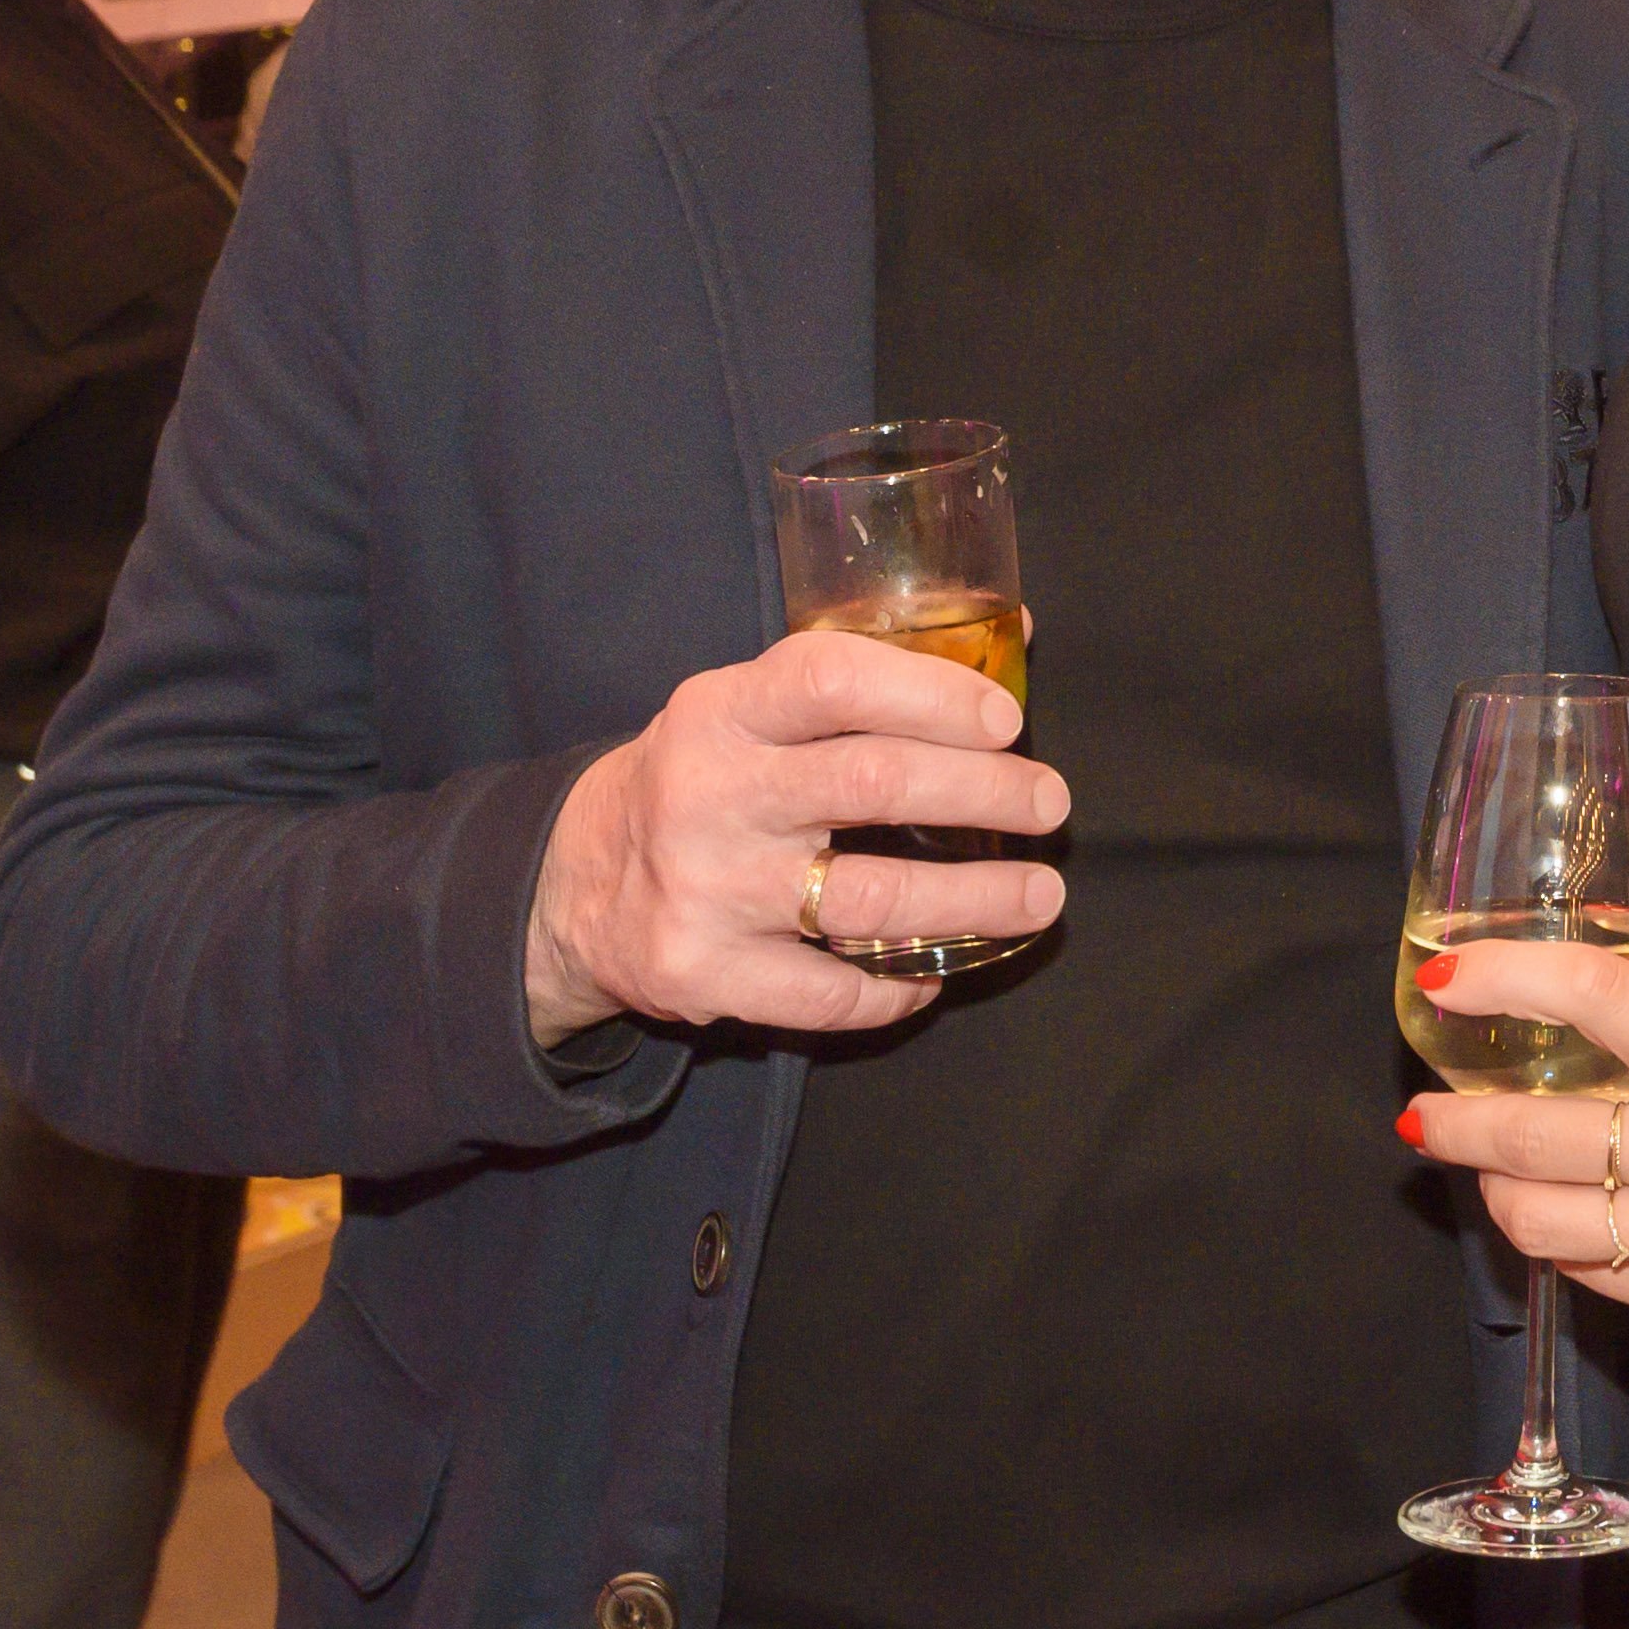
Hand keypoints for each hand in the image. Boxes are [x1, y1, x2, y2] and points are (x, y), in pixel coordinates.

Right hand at [520, 628, 1069, 1045]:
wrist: (578, 884)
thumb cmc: (707, 777)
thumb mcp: (755, 706)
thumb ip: (872, 673)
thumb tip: (1018, 633)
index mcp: (725, 710)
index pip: (833, 678)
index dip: (932, 694)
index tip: (1008, 720)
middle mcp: (710, 793)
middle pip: (873, 785)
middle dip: (985, 795)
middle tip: (1050, 805)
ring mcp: (705, 890)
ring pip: (869, 899)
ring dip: (974, 900)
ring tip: (1039, 897)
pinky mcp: (701, 973)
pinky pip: (827, 995)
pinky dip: (896, 989)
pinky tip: (936, 973)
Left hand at [1399, 941, 1628, 1344]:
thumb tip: (1602, 975)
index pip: (1587, 999)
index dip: (1498, 980)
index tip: (1446, 977)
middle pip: (1525, 1135)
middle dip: (1453, 1116)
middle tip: (1429, 1100)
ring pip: (1534, 1220)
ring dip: (1490, 1186)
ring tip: (1485, 1160)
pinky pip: (1583, 1272)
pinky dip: (1551, 1235)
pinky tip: (1554, 1206)